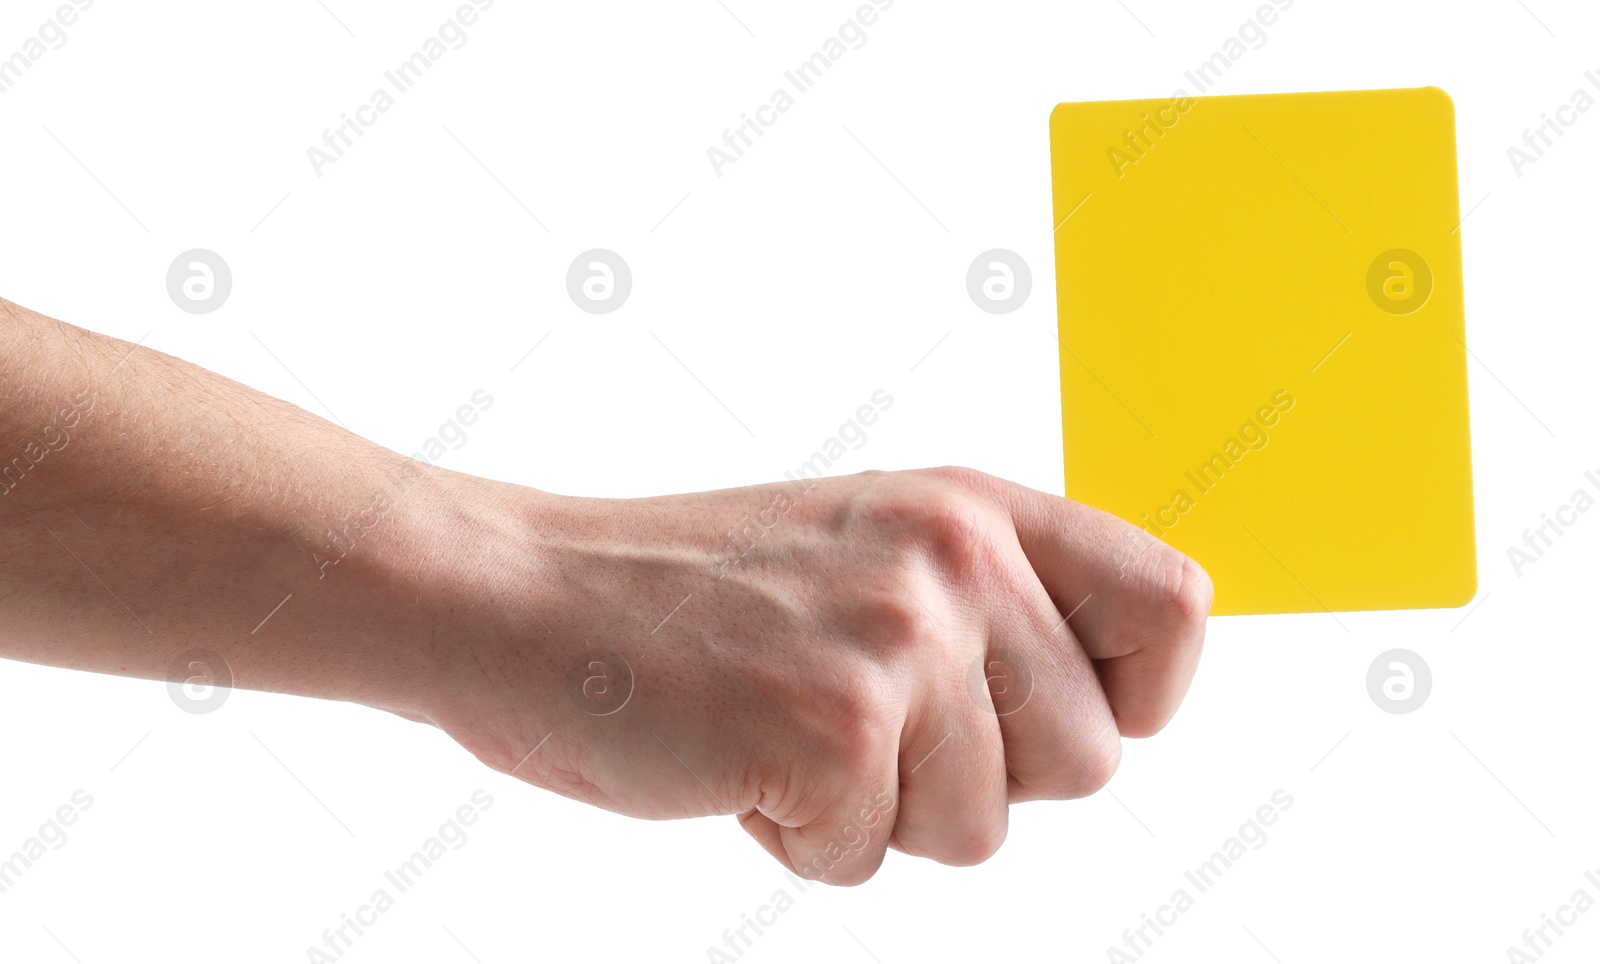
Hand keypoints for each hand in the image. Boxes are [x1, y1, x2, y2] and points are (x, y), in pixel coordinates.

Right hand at [411, 466, 1211, 883]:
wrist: (517, 595)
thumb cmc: (682, 591)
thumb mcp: (865, 546)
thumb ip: (987, 601)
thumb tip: (1114, 708)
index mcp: (972, 507)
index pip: (1172, 607)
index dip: (1136, 692)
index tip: (1045, 718)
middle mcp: (954, 559)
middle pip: (1086, 760)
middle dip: (976, 780)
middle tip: (857, 725)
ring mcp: (896, 641)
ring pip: (981, 829)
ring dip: (876, 811)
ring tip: (779, 727)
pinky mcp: (831, 727)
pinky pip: (868, 857)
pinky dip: (796, 837)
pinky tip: (733, 759)